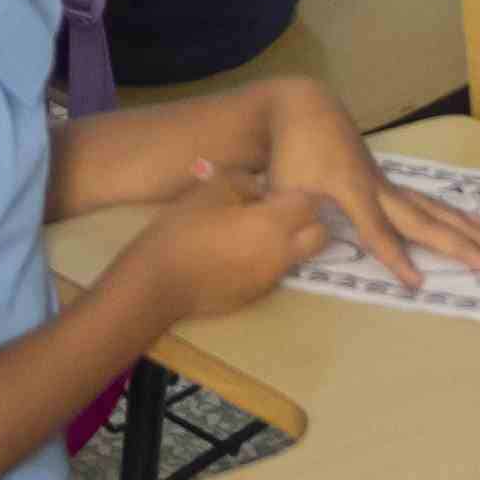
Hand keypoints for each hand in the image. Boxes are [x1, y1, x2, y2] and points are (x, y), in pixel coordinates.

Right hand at [128, 162, 326, 316]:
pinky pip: (275, 273)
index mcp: (274, 223)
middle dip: (310, 221)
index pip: (311, 204)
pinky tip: (237, 254)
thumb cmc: (183, 230)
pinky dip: (268, 261)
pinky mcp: (256, 295)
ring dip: (290, 242)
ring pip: (300, 257)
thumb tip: (260, 191)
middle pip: (321, 237)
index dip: (300, 193)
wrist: (159, 282)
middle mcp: (281, 253)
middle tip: (283, 212)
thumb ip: (244, 183)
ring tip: (257, 232)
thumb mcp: (210, 190)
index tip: (283, 190)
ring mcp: (271, 279)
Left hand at [242, 85, 479, 293]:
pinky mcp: (387, 181)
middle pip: (422, 219)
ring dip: (463, 228)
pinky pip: (425, 200)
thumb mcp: (282, 187)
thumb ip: (291, 219)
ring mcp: (386, 182)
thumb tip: (303, 243)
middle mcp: (378, 187)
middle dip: (456, 244)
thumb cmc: (291, 152)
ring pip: (431, 207)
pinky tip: (472, 220)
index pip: (378, 231)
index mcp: (352, 191)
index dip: (397, 258)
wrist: (305, 109)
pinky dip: (451, 212)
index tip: (419, 282)